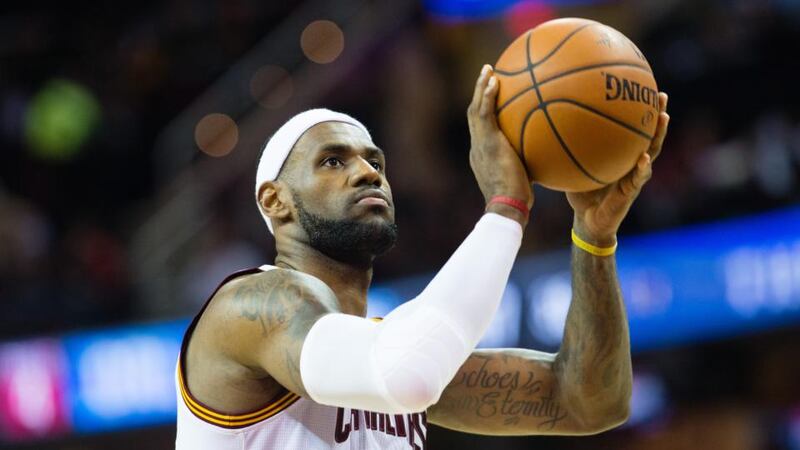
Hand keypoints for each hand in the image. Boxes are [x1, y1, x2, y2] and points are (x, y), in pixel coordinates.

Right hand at [467, 65, 532, 225]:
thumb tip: (555, 159)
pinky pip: (485, 113)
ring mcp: (480, 144)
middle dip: (480, 94)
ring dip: (481, 87)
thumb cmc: (519, 202)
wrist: (507, 207)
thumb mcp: (526, 180)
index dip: (485, 112)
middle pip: (475, 114)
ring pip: (476, 109)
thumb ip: (534, 165)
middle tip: (488, 75)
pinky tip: (496, 80)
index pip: (483, 129)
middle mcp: (477, 147)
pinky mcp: (486, 143)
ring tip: (489, 70)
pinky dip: (488, 95)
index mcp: (483, 156)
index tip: (494, 99)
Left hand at [567, 92, 669, 245]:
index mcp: (620, 152)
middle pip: (648, 133)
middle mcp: (631, 160)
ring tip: (663, 117)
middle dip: (656, 113)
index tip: (640, 85)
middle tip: (660, 94)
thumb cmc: (578, 190)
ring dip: (659, 135)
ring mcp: (635, 175)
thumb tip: (541, 124)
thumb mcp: (568, 165)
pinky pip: (639, 178)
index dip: (637, 108)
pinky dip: (642, 168)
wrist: (587, 220)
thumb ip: (562, 147)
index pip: (631, 126)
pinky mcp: (631, 192)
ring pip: (652, 152)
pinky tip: (644, 159)